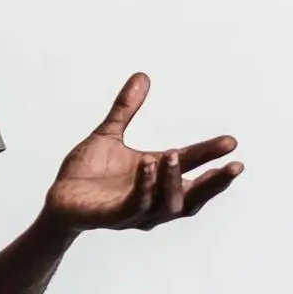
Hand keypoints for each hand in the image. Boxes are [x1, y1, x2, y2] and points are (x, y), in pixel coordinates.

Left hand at [43, 72, 241, 232]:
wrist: (58, 198)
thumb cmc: (86, 172)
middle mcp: (153, 199)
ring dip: (173, 180)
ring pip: (168, 204)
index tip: (232, 142)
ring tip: (172, 154)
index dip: (210, 155)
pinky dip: (146, 186)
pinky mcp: (114, 217)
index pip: (190, 166)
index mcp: (156, 177)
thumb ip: (126, 109)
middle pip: (193, 198)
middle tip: (234, 166)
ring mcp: (136, 211)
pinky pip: (137, 205)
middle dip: (214, 183)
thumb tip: (142, 76)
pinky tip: (148, 165)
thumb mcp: (109, 134)